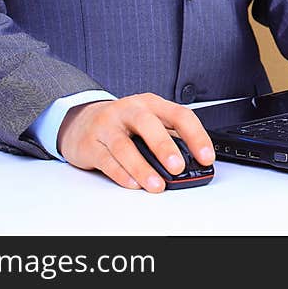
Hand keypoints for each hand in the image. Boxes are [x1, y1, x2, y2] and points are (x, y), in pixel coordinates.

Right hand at [57, 93, 214, 192]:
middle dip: (165, 147)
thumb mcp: (149, 121)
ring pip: (124, 146)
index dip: (195, 136)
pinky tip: (133, 184)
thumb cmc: (124, 123)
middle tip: (178, 167)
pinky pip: (107, 160)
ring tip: (156, 185)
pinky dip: (121, 174)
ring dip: (142, 168)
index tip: (206, 157)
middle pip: (148, 124)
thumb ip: (169, 137)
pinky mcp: (91, 144)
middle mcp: (129, 110)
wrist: (81, 121)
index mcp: (151, 103)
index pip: (179, 115)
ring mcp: (107, 125)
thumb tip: (192, 162)